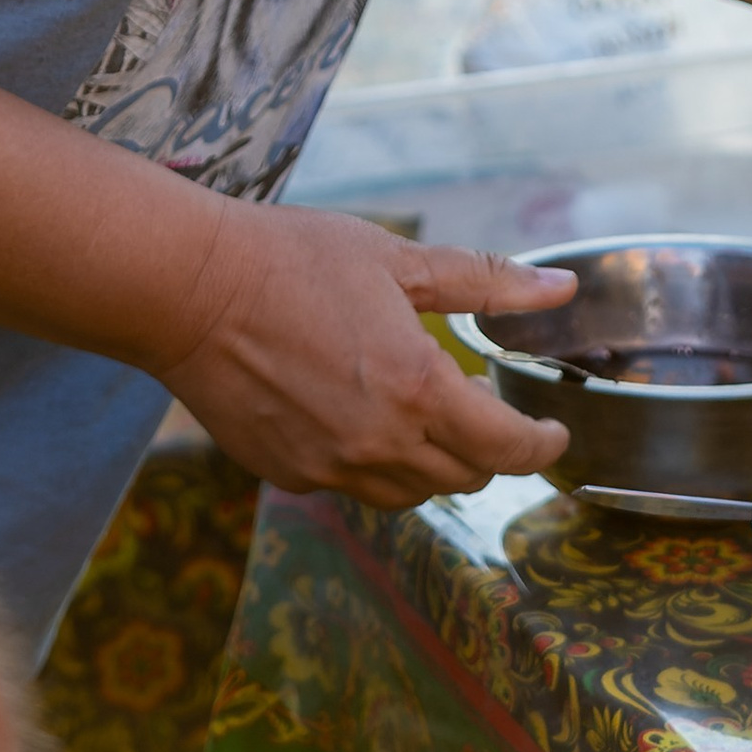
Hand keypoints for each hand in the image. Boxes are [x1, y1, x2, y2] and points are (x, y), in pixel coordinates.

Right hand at [161, 204, 577, 504]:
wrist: (190, 289)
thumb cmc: (293, 260)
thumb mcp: (396, 258)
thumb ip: (484, 279)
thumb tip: (561, 288)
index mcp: (418, 388)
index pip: (507, 448)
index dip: (542, 446)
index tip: (554, 432)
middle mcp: (379, 442)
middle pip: (465, 478)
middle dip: (488, 449)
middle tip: (479, 405)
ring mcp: (330, 466)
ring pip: (411, 493)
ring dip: (433, 462)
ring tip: (422, 412)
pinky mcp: (288, 473)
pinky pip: (352, 486)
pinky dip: (373, 462)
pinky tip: (357, 414)